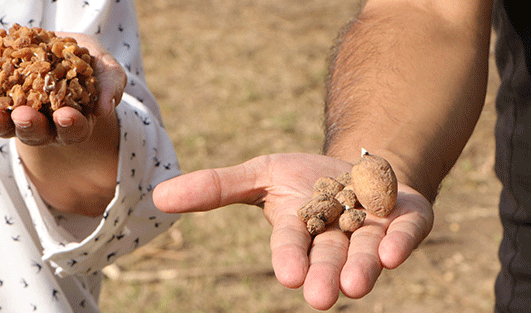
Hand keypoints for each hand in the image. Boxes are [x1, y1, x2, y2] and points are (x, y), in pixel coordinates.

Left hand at [0, 32, 127, 216]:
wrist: (57, 52)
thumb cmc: (87, 64)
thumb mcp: (106, 69)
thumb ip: (111, 85)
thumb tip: (106, 107)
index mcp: (73, 121)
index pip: (74, 128)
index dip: (71, 124)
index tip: (67, 116)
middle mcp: (44, 126)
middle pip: (36, 133)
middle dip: (30, 125)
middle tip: (23, 116)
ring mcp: (16, 116)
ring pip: (4, 126)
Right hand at [153, 153, 432, 309]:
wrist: (362, 168)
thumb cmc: (305, 178)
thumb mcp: (260, 174)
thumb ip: (217, 188)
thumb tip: (159, 197)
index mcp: (299, 229)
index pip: (291, 244)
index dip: (289, 258)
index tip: (289, 276)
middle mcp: (335, 238)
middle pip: (328, 258)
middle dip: (324, 276)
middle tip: (320, 297)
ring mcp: (372, 231)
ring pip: (364, 253)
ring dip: (360, 268)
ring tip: (354, 287)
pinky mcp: (405, 221)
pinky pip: (405, 232)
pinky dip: (400, 242)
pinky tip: (392, 253)